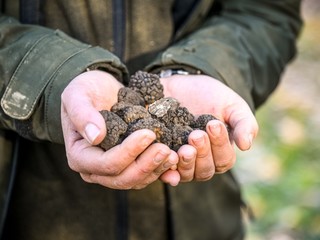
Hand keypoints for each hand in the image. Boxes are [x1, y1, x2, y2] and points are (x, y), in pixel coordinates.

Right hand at [61, 70, 179, 188]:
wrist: (101, 91)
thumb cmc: (86, 91)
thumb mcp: (77, 94)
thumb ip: (81, 113)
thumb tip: (95, 136)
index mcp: (80, 156)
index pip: (106, 164)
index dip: (128, 152)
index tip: (148, 134)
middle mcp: (95, 169)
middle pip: (122, 179)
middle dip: (145, 165)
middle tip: (165, 149)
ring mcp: (113, 170)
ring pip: (136, 180)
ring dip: (156, 170)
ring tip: (173, 154)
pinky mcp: (129, 165)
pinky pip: (145, 174)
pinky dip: (160, 170)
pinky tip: (175, 159)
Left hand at [160, 74, 258, 180]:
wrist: (181, 85)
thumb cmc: (210, 96)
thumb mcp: (232, 105)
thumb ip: (243, 123)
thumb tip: (246, 146)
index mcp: (220, 152)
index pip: (224, 159)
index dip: (220, 145)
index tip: (213, 124)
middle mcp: (201, 161)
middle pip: (205, 170)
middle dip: (202, 153)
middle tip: (196, 135)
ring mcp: (180, 161)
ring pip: (186, 174)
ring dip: (186, 163)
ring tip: (184, 147)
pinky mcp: (162, 156)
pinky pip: (164, 171)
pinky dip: (166, 171)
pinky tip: (168, 159)